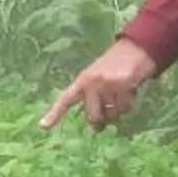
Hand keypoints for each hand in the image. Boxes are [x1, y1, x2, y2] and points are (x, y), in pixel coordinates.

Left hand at [42, 37, 157, 130]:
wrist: (134, 49)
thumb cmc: (116, 68)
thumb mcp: (98, 80)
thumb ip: (94, 101)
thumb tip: (98, 128)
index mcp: (81, 81)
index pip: (65, 100)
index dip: (54, 114)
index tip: (43, 126)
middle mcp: (90, 83)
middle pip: (93, 117)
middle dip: (104, 118)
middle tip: (111, 108)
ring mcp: (105, 84)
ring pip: (113, 114)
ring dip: (120, 108)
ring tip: (122, 91)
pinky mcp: (121, 84)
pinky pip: (126, 107)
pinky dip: (130, 102)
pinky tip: (131, 89)